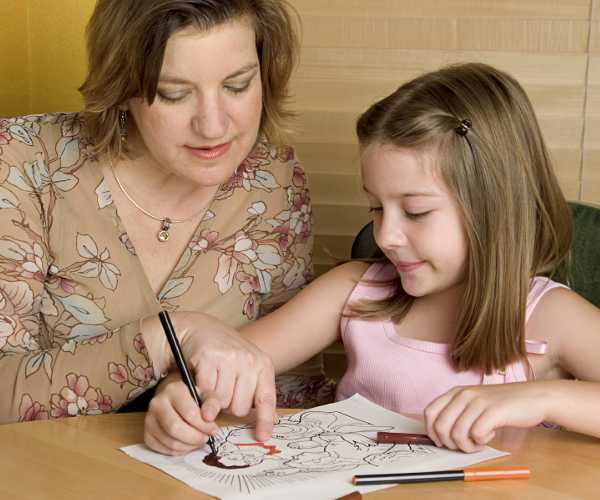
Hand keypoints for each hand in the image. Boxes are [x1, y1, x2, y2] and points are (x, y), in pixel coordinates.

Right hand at [144, 373, 219, 454]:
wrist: (175, 400)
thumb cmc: (194, 398)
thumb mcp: (207, 395)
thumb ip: (212, 404)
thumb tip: (208, 418)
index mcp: (173, 390)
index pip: (189, 413)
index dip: (204, 425)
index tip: (213, 429)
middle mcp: (157, 403)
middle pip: (175, 428)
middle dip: (194, 438)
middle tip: (205, 438)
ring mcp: (149, 419)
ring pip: (169, 441)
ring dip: (188, 446)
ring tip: (198, 441)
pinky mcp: (147, 434)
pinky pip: (163, 450)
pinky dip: (178, 451)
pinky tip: (187, 444)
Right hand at [173, 311, 276, 441]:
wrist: (200, 328)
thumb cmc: (226, 354)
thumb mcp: (247, 369)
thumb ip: (256, 393)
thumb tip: (271, 421)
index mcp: (263, 364)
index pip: (266, 398)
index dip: (264, 420)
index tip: (262, 438)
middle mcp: (249, 360)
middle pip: (239, 407)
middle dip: (229, 406)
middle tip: (223, 391)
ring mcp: (229, 358)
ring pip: (221, 403)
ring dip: (213, 401)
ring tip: (213, 384)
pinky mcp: (208, 358)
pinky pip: (204, 391)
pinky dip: (200, 390)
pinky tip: (202, 379)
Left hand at [424, 382, 550, 452]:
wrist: (533, 397)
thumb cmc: (502, 404)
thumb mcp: (474, 403)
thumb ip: (457, 413)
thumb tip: (438, 435)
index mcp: (455, 392)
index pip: (429, 413)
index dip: (432, 432)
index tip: (444, 442)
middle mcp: (464, 394)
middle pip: (440, 426)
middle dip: (450, 443)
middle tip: (465, 445)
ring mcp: (478, 401)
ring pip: (457, 434)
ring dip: (468, 445)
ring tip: (480, 441)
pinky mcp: (494, 411)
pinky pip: (477, 434)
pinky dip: (482, 441)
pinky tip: (491, 434)